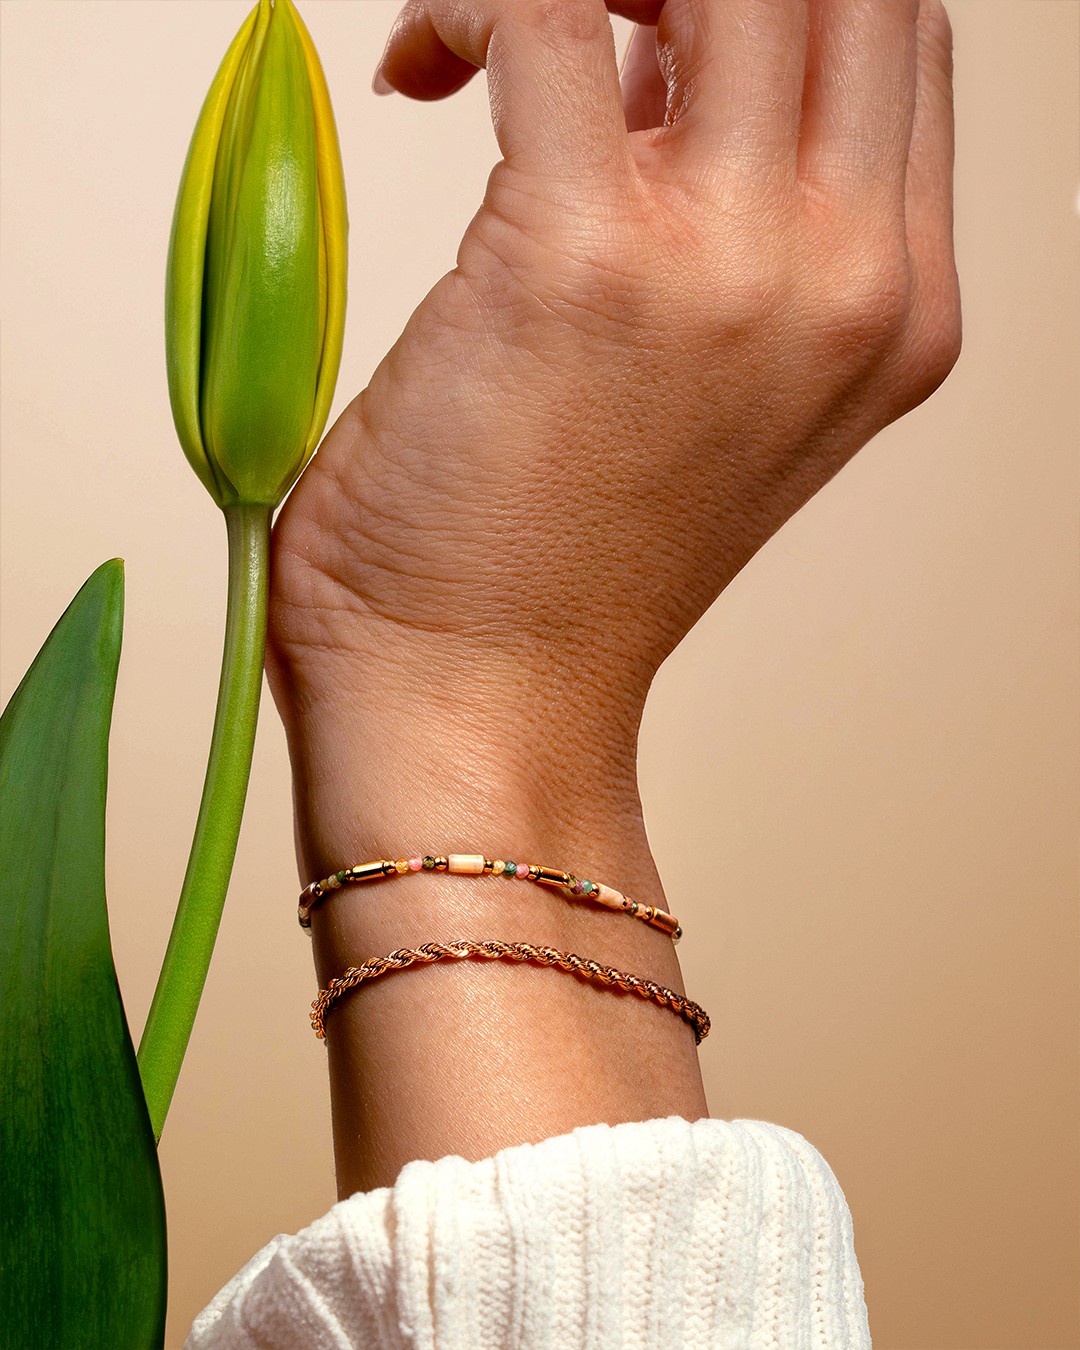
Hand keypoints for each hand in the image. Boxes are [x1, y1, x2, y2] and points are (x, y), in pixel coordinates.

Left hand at [267, 0, 958, 880]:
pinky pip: (541, 5)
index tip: (636, 29)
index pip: (889, 33)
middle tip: (567, 17)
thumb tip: (650, 82)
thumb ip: (724, 231)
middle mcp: (848, 277)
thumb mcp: (707, 395)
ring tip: (487, 45)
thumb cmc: (551, 574)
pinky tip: (420, 71)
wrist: (481, 714)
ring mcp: (737, 266)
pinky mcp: (583, 260)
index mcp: (890, 311)